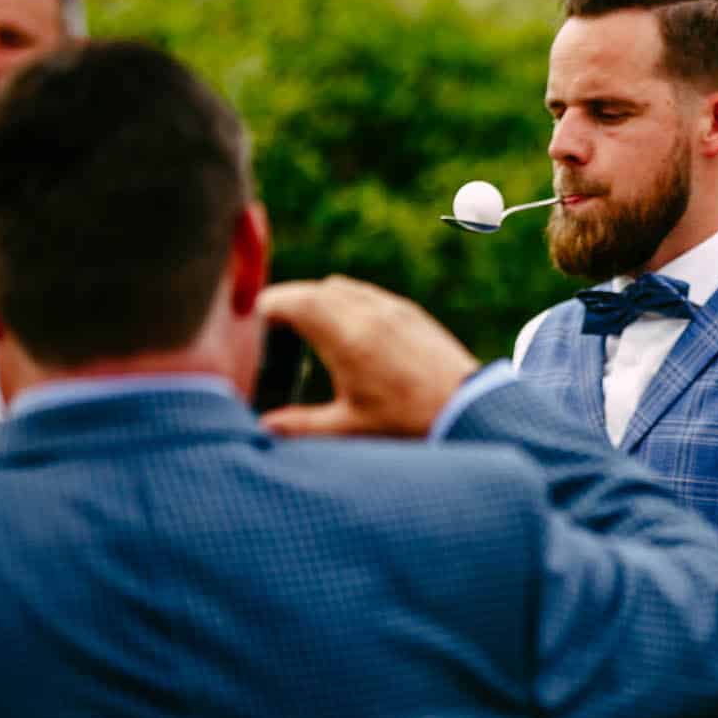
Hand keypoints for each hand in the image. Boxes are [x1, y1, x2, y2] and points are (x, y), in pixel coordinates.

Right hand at [256, 276, 478, 438]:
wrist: (472, 412)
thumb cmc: (409, 423)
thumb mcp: (349, 428)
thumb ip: (300, 426)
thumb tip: (261, 429)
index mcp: (346, 334)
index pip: (292, 301)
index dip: (264, 307)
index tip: (246, 322)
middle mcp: (368, 311)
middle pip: (314, 290)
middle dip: (287, 303)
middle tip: (266, 325)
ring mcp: (393, 309)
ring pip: (342, 288)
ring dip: (318, 300)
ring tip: (302, 327)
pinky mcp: (412, 315)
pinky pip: (368, 295)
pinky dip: (347, 303)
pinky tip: (347, 330)